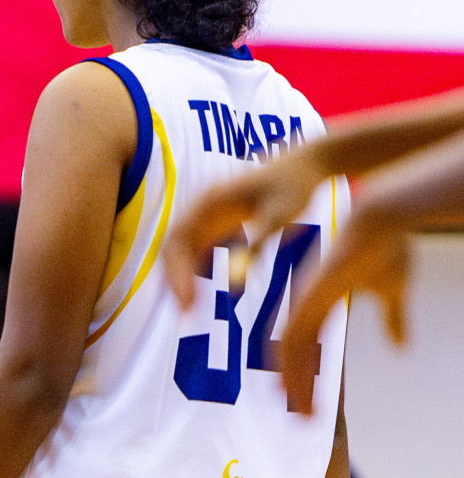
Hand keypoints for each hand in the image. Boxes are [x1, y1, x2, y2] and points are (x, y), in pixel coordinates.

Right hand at [164, 154, 323, 307]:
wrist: (305, 164)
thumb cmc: (295, 186)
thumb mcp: (280, 216)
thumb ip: (258, 245)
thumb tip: (238, 280)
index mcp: (209, 202)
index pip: (177, 241)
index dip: (176, 273)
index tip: (185, 302)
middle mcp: (201, 207)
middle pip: (173, 246)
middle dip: (175, 279)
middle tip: (186, 312)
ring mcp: (207, 214)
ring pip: (181, 249)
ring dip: (182, 276)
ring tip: (191, 307)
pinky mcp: (218, 221)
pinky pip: (197, 248)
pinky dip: (195, 270)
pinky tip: (203, 291)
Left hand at [281, 200, 409, 413]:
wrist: (382, 217)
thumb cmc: (386, 246)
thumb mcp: (393, 290)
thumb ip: (393, 318)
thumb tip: (400, 346)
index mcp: (320, 302)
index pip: (303, 345)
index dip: (303, 372)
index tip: (307, 400)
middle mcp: (306, 303)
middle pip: (289, 353)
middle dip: (295, 386)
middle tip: (303, 417)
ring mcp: (304, 300)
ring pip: (287, 352)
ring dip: (294, 385)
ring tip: (304, 415)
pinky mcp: (309, 297)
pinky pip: (292, 340)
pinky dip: (292, 369)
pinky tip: (296, 392)